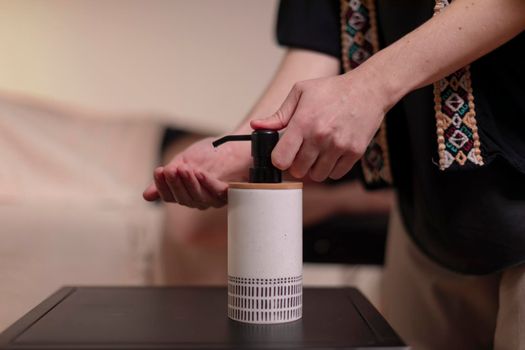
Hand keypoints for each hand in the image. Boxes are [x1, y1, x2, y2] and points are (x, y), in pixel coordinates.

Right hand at [143, 136, 249, 208]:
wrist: (233, 144)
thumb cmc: (209, 155)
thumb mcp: (183, 163)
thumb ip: (168, 177)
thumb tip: (146, 196)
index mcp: (186, 194)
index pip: (170, 196)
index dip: (162, 186)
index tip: (159, 171)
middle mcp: (200, 200)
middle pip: (183, 199)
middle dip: (175, 183)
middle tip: (169, 169)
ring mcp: (215, 198)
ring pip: (199, 197)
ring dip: (189, 183)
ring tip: (183, 168)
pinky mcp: (229, 192)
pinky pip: (217, 192)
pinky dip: (208, 183)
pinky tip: (199, 173)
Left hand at [250, 71, 389, 181]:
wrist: (368, 89)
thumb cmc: (332, 89)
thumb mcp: (301, 92)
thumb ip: (278, 114)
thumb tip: (256, 126)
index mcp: (303, 122)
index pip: (281, 159)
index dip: (279, 159)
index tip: (283, 153)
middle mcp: (320, 137)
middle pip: (297, 171)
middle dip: (296, 164)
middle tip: (302, 152)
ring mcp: (339, 146)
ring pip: (317, 175)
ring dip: (314, 168)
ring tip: (318, 152)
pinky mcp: (354, 152)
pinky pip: (335, 174)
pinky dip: (332, 168)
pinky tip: (332, 154)